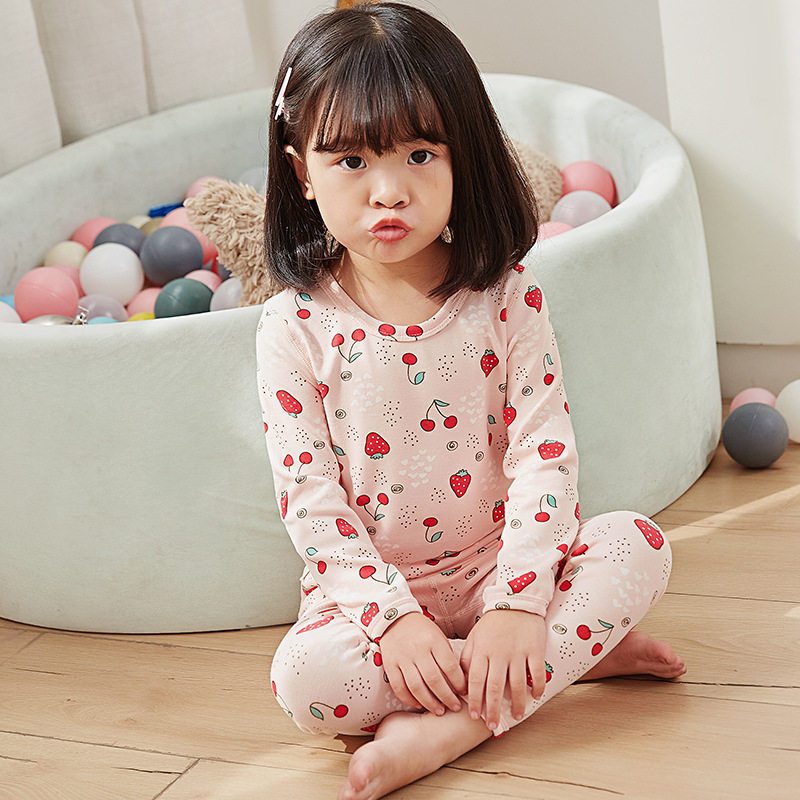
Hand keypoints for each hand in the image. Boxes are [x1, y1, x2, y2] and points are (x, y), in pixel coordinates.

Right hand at [379, 612, 467, 715]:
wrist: (396, 619)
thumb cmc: (422, 631)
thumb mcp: (439, 637)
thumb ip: (447, 657)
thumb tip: (459, 682)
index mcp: (433, 641)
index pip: (449, 666)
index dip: (459, 683)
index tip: (464, 692)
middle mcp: (418, 649)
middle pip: (434, 679)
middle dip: (447, 697)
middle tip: (455, 707)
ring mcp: (402, 657)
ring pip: (417, 686)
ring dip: (429, 702)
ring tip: (439, 711)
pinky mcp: (390, 664)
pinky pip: (399, 687)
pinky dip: (409, 699)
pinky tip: (418, 704)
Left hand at [460, 610, 545, 730]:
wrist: (516, 602)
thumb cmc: (493, 623)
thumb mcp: (475, 637)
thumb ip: (468, 658)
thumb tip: (461, 682)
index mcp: (482, 650)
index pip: (474, 680)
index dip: (474, 700)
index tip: (474, 715)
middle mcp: (499, 654)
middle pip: (494, 687)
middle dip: (492, 709)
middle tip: (492, 725)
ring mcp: (518, 652)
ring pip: (516, 684)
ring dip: (516, 703)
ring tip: (515, 717)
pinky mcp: (535, 650)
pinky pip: (537, 673)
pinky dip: (537, 687)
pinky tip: (535, 697)